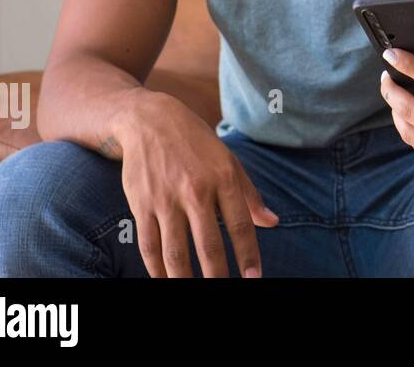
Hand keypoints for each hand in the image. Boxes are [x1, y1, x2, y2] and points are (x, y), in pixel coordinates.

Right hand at [115, 91, 278, 277]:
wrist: (150, 120)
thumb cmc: (196, 143)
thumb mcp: (229, 160)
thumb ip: (249, 195)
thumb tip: (272, 222)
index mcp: (223, 178)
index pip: (240, 226)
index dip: (248, 255)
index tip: (254, 279)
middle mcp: (196, 191)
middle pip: (209, 245)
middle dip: (217, 276)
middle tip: (223, 294)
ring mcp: (166, 200)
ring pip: (176, 252)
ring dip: (185, 280)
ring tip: (193, 294)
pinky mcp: (142, 205)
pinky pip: (149, 246)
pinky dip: (157, 269)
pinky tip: (166, 280)